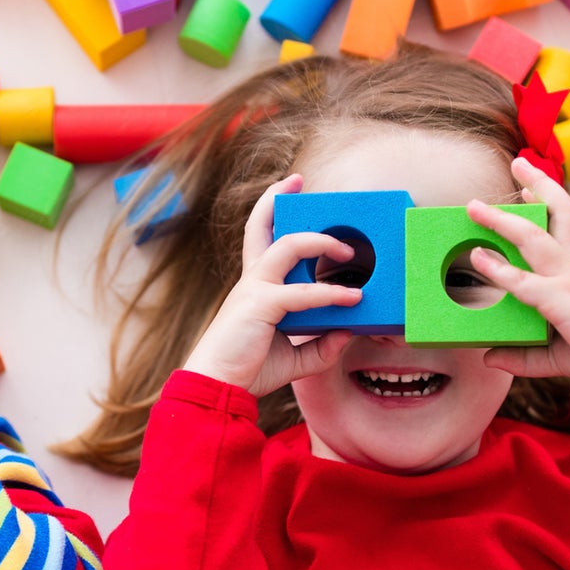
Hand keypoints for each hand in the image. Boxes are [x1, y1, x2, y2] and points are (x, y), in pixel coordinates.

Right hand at [181, 174, 363, 396]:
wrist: (217, 388)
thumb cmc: (248, 370)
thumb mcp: (295, 358)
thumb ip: (321, 345)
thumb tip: (349, 332)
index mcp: (255, 287)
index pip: (261, 239)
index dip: (271, 211)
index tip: (289, 190)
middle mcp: (252, 280)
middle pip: (260, 225)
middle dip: (277, 197)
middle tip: (299, 181)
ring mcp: (254, 289)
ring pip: (288, 246)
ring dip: (321, 241)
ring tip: (348, 252)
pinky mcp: (261, 305)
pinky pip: (302, 293)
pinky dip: (329, 294)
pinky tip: (352, 299)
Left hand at [464, 157, 569, 417]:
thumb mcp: (557, 356)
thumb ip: (523, 355)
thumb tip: (489, 357)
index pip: (566, 224)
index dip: (549, 200)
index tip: (530, 184)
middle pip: (558, 213)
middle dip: (537, 184)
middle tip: (517, 162)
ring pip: (533, 238)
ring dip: (501, 220)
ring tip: (474, 207)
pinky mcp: (563, 300)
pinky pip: (524, 281)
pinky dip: (499, 269)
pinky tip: (478, 258)